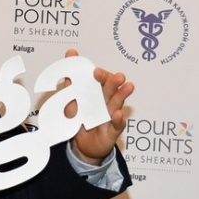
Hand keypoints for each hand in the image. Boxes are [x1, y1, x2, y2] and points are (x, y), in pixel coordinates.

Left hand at [63, 49, 133, 164]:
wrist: (81, 145)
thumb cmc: (80, 119)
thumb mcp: (72, 97)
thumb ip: (72, 77)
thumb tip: (71, 52)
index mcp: (97, 93)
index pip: (103, 81)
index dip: (102, 76)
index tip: (96, 72)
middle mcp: (106, 103)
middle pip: (111, 90)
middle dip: (114, 82)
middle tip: (118, 76)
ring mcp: (110, 117)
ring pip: (117, 104)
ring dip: (122, 95)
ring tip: (128, 87)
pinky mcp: (112, 132)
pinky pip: (116, 125)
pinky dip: (118, 120)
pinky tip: (118, 114)